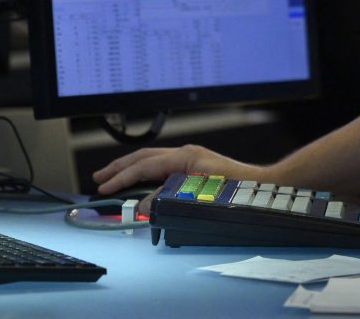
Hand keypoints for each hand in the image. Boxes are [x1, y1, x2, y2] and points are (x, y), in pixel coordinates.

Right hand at [92, 144, 264, 196]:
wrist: (260, 187)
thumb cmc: (234, 189)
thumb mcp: (195, 195)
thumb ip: (166, 198)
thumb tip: (142, 205)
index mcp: (184, 156)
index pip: (143, 166)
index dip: (121, 178)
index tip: (104, 188)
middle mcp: (186, 153)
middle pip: (144, 157)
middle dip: (120, 167)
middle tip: (99, 178)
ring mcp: (191, 158)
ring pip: (152, 159)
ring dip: (131, 168)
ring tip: (113, 178)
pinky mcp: (195, 166)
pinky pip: (163, 166)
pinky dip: (146, 172)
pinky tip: (141, 180)